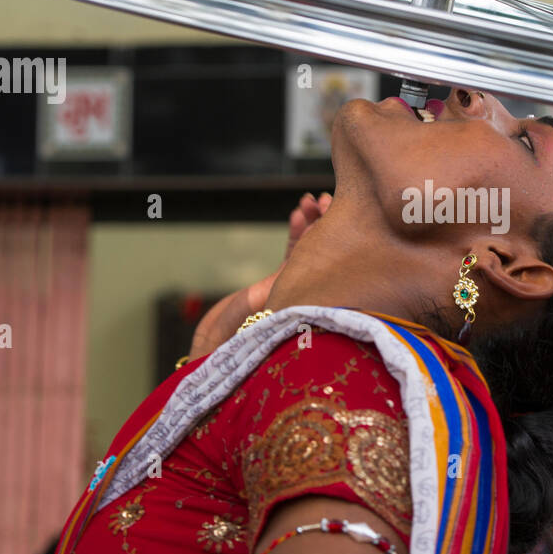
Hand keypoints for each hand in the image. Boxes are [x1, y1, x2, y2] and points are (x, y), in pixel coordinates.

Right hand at [188, 192, 331, 359]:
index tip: (338, 215)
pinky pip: (292, 254)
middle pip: (323, 254)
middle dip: (326, 225)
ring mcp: (291, 288)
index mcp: (305, 300)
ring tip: (311, 201)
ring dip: (310, 224)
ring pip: (308, 250)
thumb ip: (266, 304)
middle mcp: (304, 293)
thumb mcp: (257, 323)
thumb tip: (285, 283)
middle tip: (328, 199)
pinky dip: (295, 233)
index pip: (327, 264)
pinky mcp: (276, 285)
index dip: (333, 238)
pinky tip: (298, 213)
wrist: (213, 354)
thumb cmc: (234, 348)